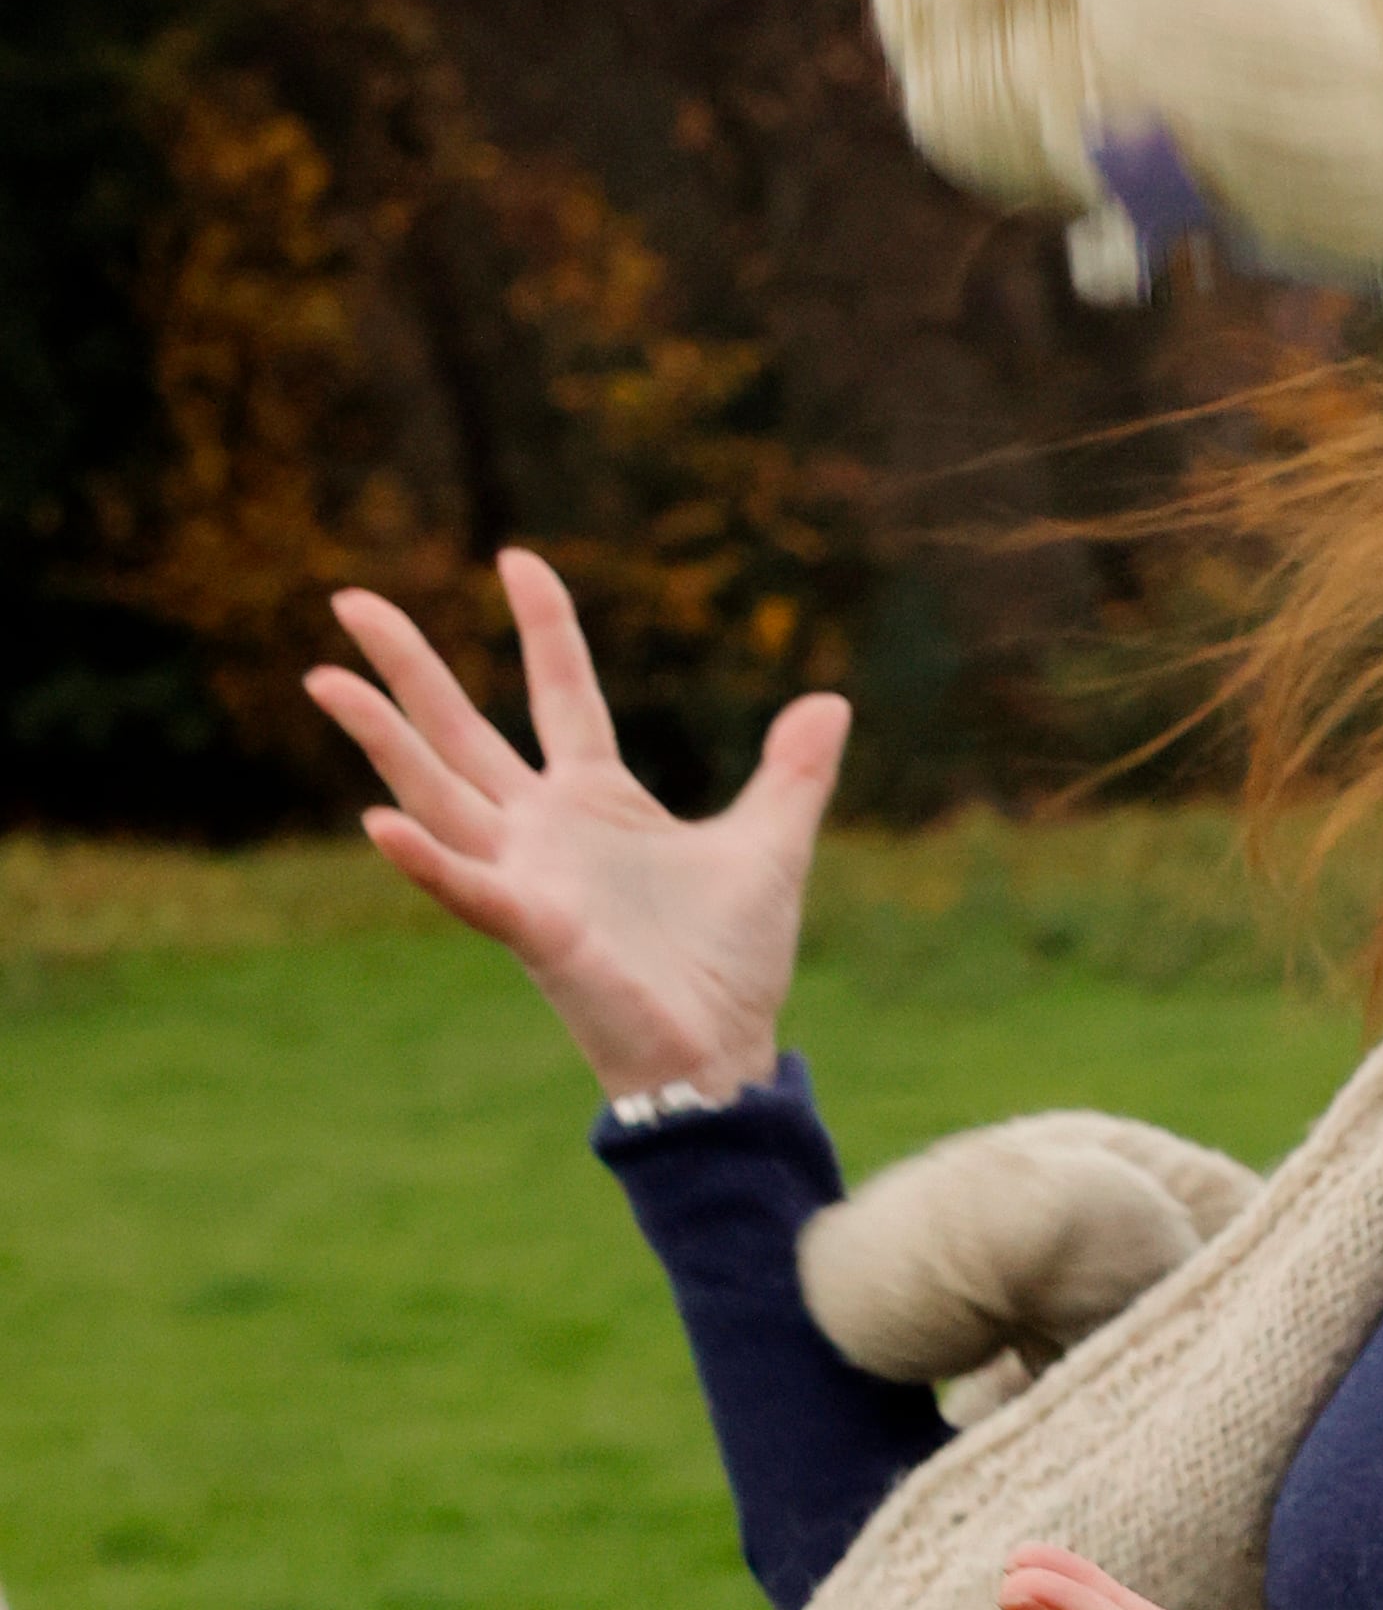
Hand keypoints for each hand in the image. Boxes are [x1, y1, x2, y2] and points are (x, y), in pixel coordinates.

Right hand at [305, 548, 849, 1100]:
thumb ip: (793, 774)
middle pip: (461, 730)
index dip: (544, 625)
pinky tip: (379, 821)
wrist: (723, 1053)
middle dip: (409, 667)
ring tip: (326, 678)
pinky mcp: (534, 932)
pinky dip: (426, 859)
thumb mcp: (771, 845)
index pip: (562, 692)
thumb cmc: (729, 963)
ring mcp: (529, 877)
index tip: (516, 556)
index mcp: (599, 800)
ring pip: (437, 793)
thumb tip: (830, 700)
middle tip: (350, 599)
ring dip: (383, 739)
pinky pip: (468, 889)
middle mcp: (545, 830)